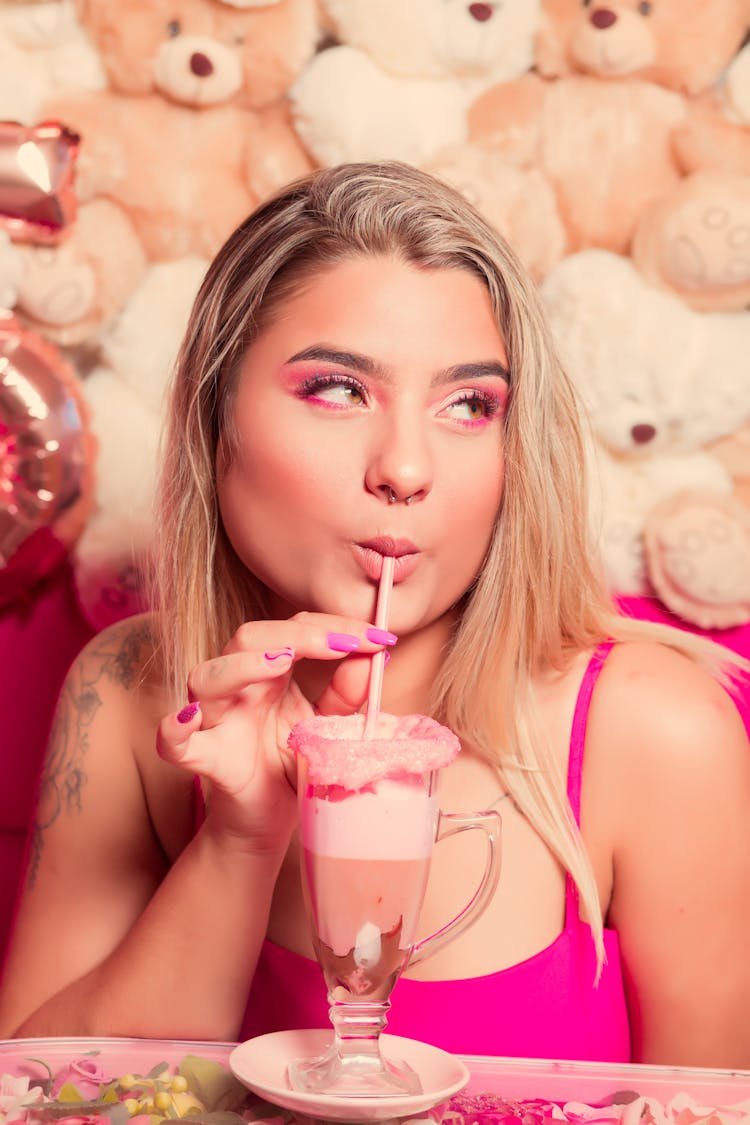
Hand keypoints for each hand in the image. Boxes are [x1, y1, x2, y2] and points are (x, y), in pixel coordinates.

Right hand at [155, 612, 395, 852]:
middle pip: (248, 638)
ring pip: (207, 677)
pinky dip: (175, 729)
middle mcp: (237, 688)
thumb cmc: (291, 764)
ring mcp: (216, 722)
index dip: (334, 627)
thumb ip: (346, 695)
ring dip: (243, 665)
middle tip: (344, 643)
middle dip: (298, 634)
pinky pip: (174, 743)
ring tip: (281, 661)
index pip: (295, 630)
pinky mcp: (206, 761)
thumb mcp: (326, 726)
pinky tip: (190, 718)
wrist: (268, 821)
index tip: (379, 636)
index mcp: (268, 673)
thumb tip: (374, 656)